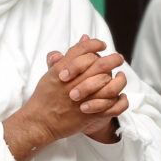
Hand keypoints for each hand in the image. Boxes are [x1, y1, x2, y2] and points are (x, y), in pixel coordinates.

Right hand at [3, 36, 125, 160]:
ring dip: (119, 80)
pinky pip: (112, 107)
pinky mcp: (90, 115)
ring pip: (109, 85)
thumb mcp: (51, 73)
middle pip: (100, 65)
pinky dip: (120, 101)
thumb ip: (68, 56)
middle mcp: (74, 82)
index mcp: (62, 70)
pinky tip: (121, 96)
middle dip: (113, 59)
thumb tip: (84, 38)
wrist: (39, 122)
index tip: (102, 45)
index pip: (83, 50)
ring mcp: (83, 99)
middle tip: (119, 58)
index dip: (96, 44)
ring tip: (120, 76)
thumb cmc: (45, 96)